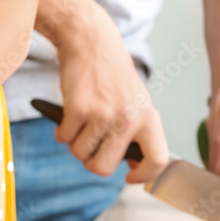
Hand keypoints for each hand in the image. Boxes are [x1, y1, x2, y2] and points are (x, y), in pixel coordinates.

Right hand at [54, 4, 168, 183]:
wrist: (91, 43)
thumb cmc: (111, 75)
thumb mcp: (135, 102)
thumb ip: (137, 133)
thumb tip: (134, 167)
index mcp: (148, 118)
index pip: (158, 159)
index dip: (143, 176)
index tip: (129, 178)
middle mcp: (128, 119)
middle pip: (103, 167)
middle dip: (91, 161)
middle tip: (90, 146)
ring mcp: (102, 115)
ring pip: (80, 154)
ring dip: (74, 143)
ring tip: (81, 122)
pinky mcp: (78, 110)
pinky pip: (63, 138)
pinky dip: (61, 131)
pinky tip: (69, 114)